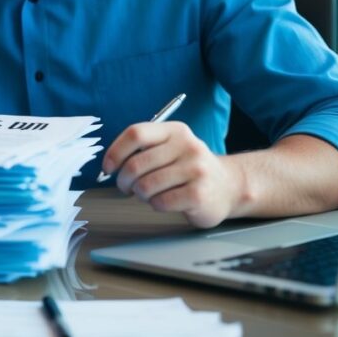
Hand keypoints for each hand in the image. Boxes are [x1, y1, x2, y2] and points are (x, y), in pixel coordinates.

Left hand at [102, 121, 245, 228]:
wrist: (229, 186)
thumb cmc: (190, 169)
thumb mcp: (171, 147)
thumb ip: (144, 149)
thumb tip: (109, 164)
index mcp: (175, 131)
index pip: (135, 134)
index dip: (115, 152)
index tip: (107, 167)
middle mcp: (187, 146)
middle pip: (137, 163)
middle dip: (124, 180)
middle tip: (125, 187)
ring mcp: (195, 170)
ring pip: (146, 185)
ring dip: (140, 194)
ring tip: (149, 194)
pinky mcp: (199, 194)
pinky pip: (160, 202)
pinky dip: (155, 205)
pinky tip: (165, 202)